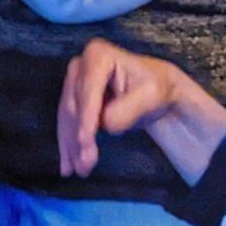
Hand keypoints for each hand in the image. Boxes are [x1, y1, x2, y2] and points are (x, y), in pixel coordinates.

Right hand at [58, 39, 209, 178]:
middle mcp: (79, 64)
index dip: (86, 119)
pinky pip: (68, 123)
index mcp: (98, 55)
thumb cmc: (156, 88)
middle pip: (74, 106)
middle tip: (85, 165)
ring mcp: (73, 81)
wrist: (157, 88)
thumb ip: (126, 110)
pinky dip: (68, 144)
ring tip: (79, 170)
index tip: (85, 143)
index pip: (88, 92)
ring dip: (71, 146)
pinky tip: (68, 164)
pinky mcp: (73, 97)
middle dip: (78, 137)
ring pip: (68, 118)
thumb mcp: (149, 96)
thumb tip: (105, 124)